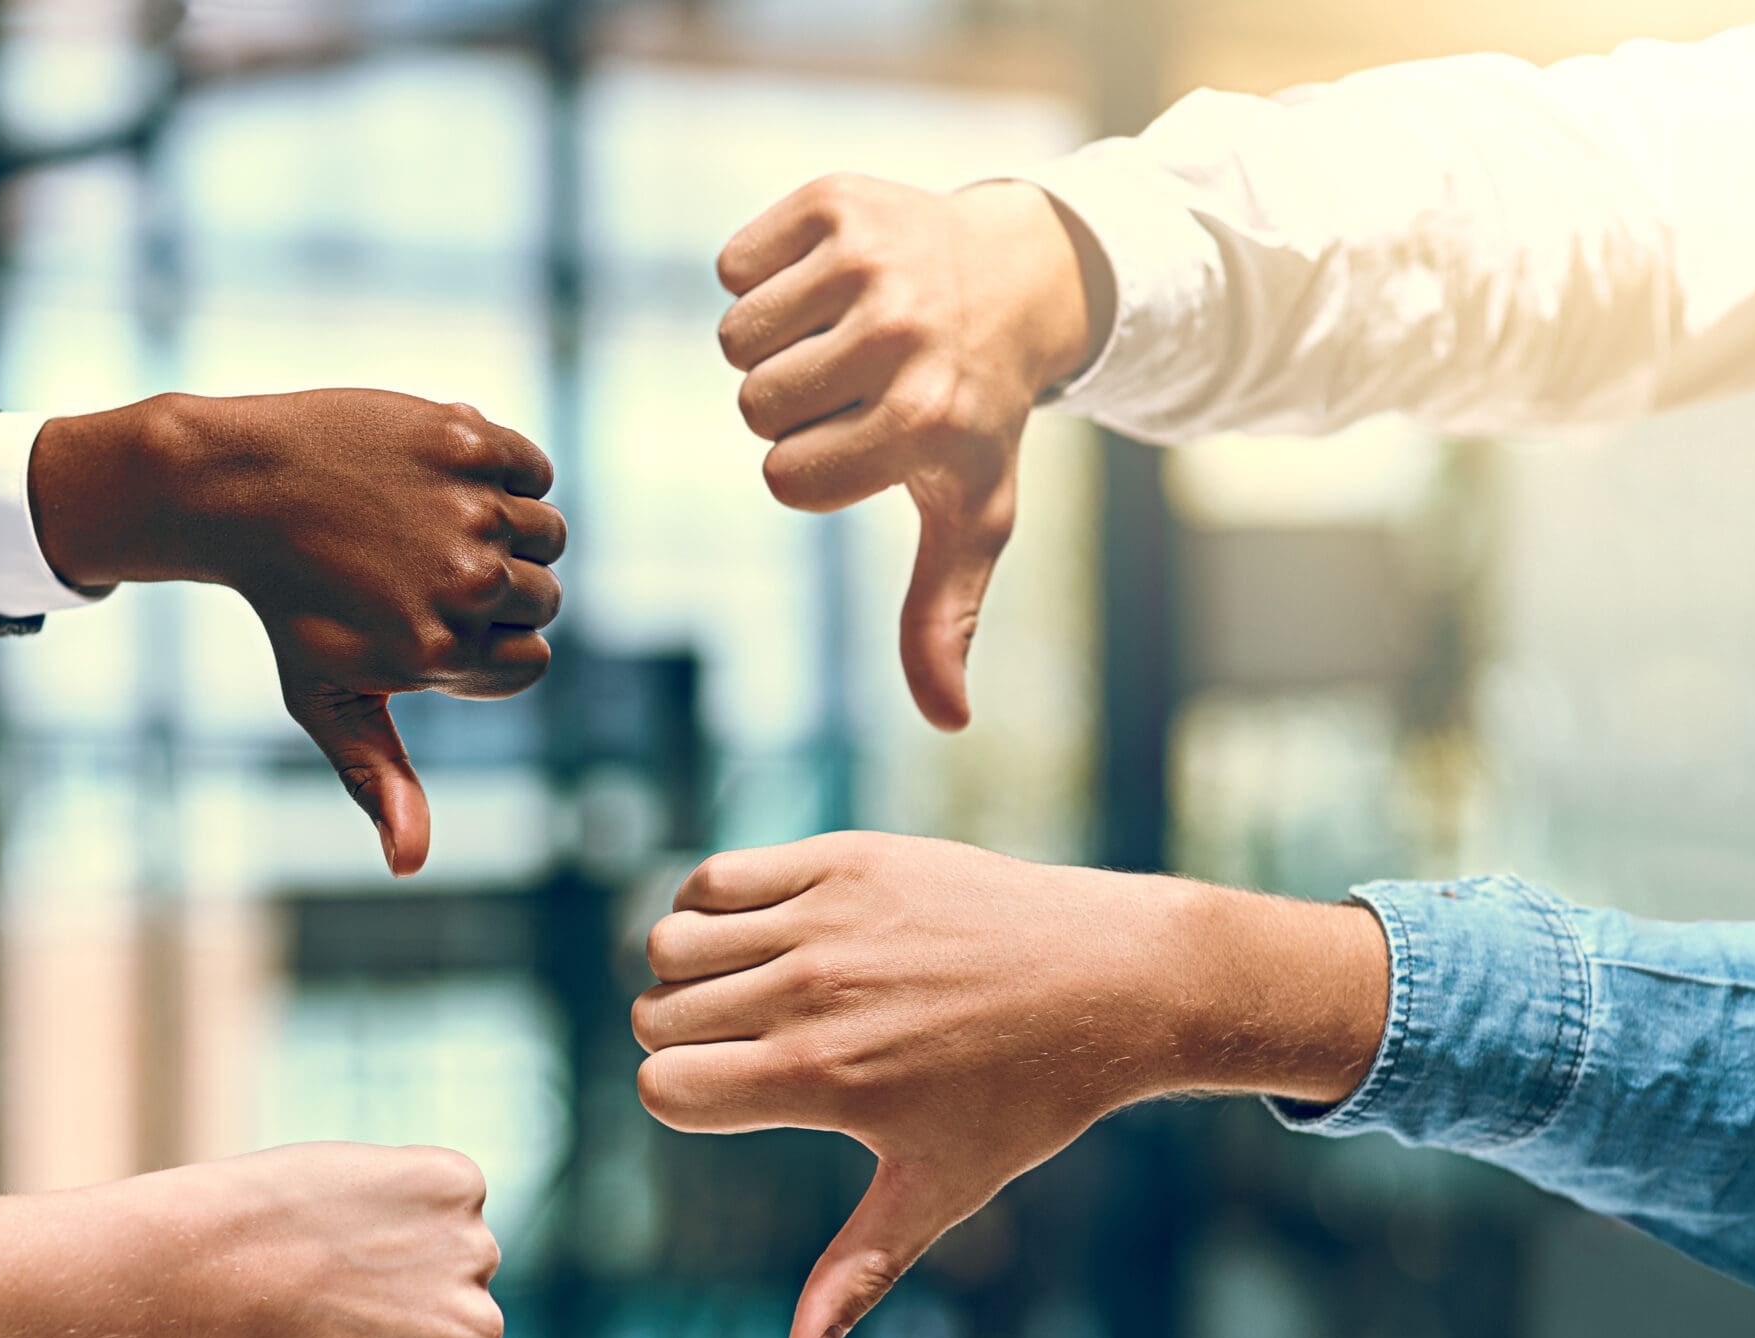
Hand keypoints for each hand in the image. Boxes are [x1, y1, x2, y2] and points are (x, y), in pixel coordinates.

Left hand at [31, 390, 565, 875]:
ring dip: (503, 529)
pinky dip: (501, 471)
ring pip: (546, 533)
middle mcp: (467, 583)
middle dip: (493, 587)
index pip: (528, 661)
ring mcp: (470, 507)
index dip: (481, 644)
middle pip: (544, 598)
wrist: (241, 486)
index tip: (421, 618)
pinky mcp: (469, 439)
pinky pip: (534, 469)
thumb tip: (410, 867)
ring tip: (424, 522)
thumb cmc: (289, 604)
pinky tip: (433, 478)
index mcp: (442, 652)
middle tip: (412, 565)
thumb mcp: (325, 699)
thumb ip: (380, 780)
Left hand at [169, 1143, 502, 1337]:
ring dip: (402, 1245)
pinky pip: (450, 1185)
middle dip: (400, 1307)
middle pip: (459, 1315)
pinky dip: (410, 1187)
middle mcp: (481, 1329)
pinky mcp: (454, 1181)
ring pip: (454, 1250)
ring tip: (328, 1258)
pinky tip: (350, 1206)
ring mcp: (472, 1252)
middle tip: (323, 1307)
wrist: (193, 1263)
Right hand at [630, 833, 1384, 1337]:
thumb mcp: (941, 1189)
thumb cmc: (1026, 1097)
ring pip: (669, 945)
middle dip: (683, 1042)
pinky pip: (714, 878)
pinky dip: (709, 907)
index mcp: (822, 1078)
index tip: (737, 1102)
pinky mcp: (842, 860)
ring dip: (686, 974)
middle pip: (658, 1018)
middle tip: (750, 1048)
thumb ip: (856, 1270)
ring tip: (743, 991)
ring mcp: (826, 920)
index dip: (683, 1104)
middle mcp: (812, 993)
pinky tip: (756, 936)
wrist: (1111, 977)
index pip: (662, 1089)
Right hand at [715, 177, 1105, 728]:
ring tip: (842, 331)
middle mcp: (901, 335)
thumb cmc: (976, 413)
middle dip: (791, 403)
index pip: (786, 477)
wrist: (1020, 275)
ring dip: (774, 342)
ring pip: (736, 337)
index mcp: (924, 421)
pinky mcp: (836, 200)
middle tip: (857, 381)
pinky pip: (734, 265)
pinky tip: (828, 281)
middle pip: (755, 405)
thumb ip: (944, 619)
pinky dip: (763, 276)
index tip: (867, 441)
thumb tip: (947, 721)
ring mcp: (870, 259)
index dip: (811, 469)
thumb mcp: (972, 516)